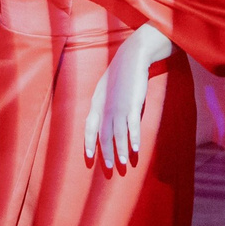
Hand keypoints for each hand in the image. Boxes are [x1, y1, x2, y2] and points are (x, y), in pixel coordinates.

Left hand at [83, 24, 172, 172]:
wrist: (132, 58)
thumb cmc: (120, 73)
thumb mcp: (105, 88)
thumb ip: (102, 103)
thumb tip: (102, 118)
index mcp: (97, 103)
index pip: (89, 127)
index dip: (89, 142)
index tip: (90, 156)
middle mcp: (105, 107)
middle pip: (103, 135)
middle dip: (106, 152)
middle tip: (109, 167)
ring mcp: (118, 107)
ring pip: (118, 134)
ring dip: (120, 150)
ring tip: (124, 163)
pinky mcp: (132, 104)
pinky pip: (132, 126)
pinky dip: (134, 138)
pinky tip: (136, 149)